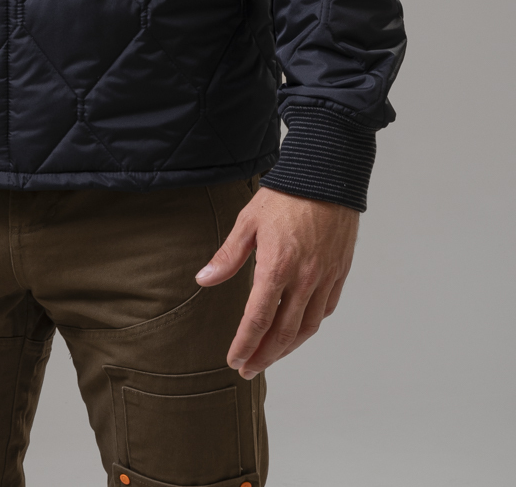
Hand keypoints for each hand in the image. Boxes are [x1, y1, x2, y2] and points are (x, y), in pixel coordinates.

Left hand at [195, 186, 358, 377]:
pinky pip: (325, 310)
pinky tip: (297, 330)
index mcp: (277, 267)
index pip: (258, 319)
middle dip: (263, 356)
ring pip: (307, 327)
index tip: (234, 360)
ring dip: (287, 349)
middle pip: (283, 333)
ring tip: (269, 357)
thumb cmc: (286, 195)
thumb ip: (228, 256)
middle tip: (247, 369)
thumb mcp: (249, 221)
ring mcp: (325, 278)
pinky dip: (309, 326)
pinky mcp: (339, 272)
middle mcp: (304, 279)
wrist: (327, 175)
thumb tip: (203, 280)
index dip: (245, 344)